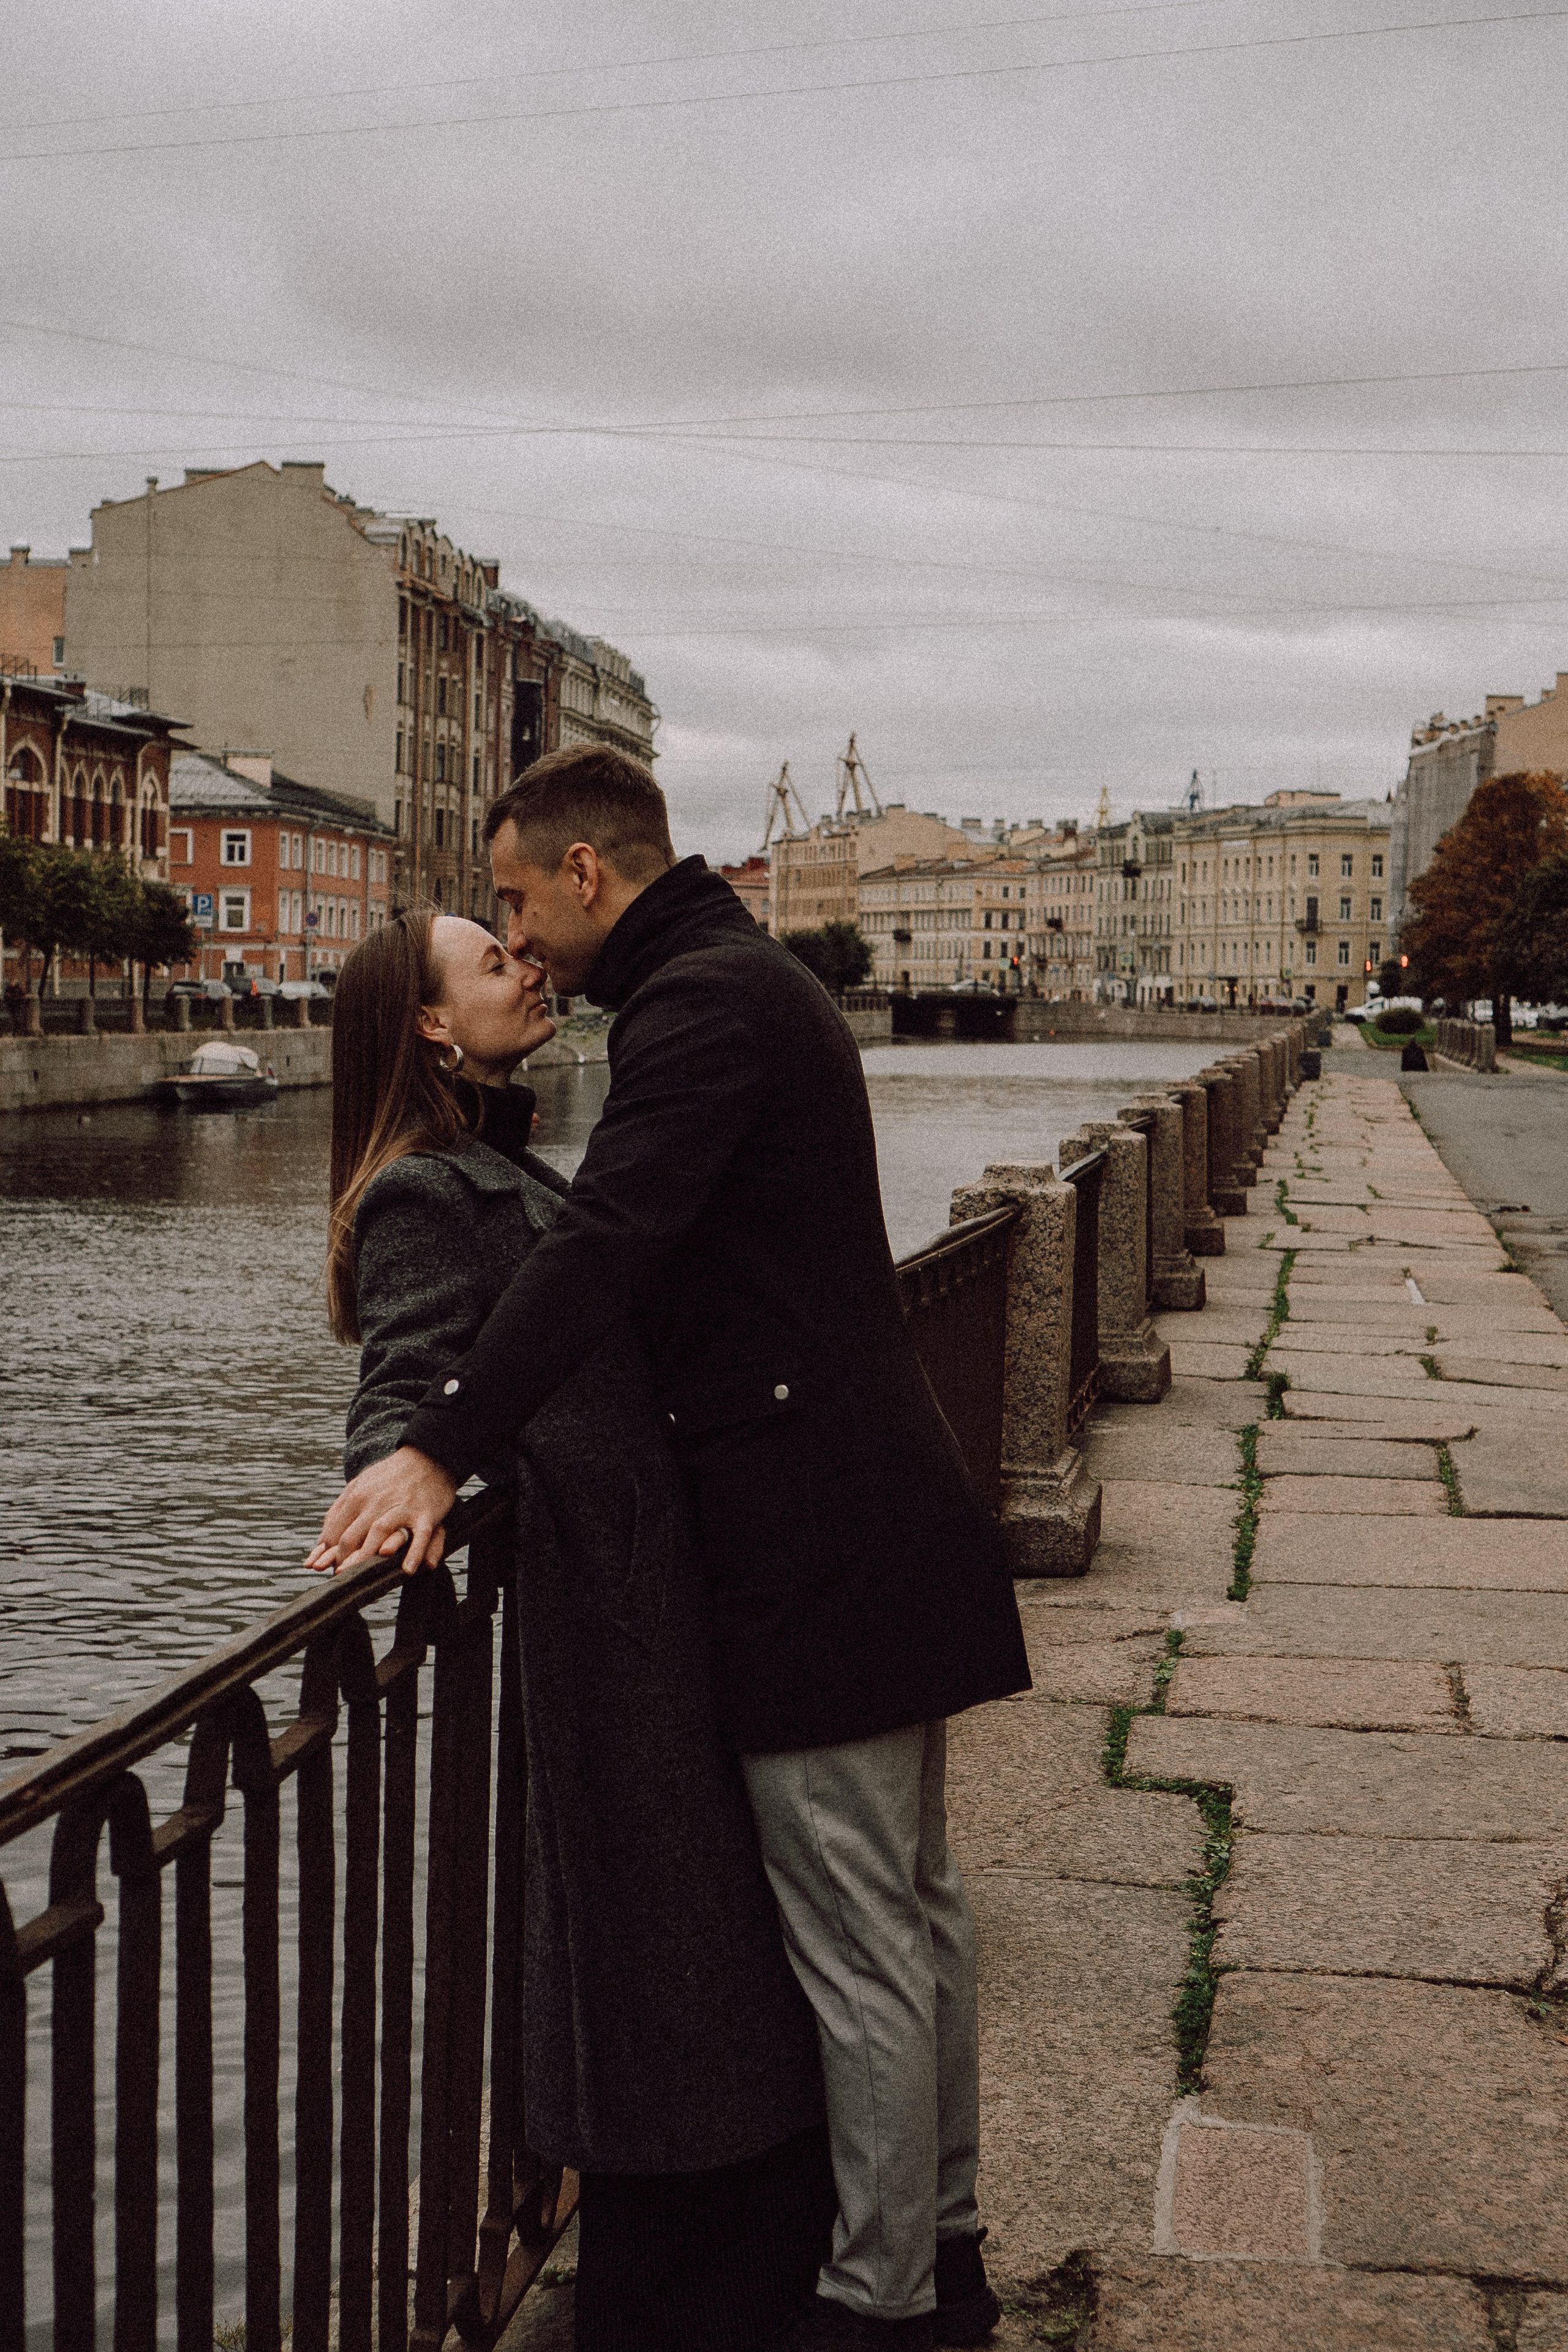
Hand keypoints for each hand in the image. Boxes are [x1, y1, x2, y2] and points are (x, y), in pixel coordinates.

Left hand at [305, 1446, 457, 1575]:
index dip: (326, 1554)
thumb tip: (321, 1542)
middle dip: (342, 1560)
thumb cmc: (389, 1476)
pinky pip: (419, 1536)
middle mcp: (375, 1502)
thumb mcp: (358, 1486)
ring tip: (362, 1577)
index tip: (324, 1568)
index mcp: (356, 1497)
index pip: (335, 1531)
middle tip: (340, 1578)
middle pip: (352, 1536)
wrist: (426, 1457)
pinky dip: (414, 1553)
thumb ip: (339, 1512)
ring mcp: (400, 1508)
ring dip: (367, 1557)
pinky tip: (408, 1570)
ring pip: (379, 1534)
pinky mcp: (425, 1513)